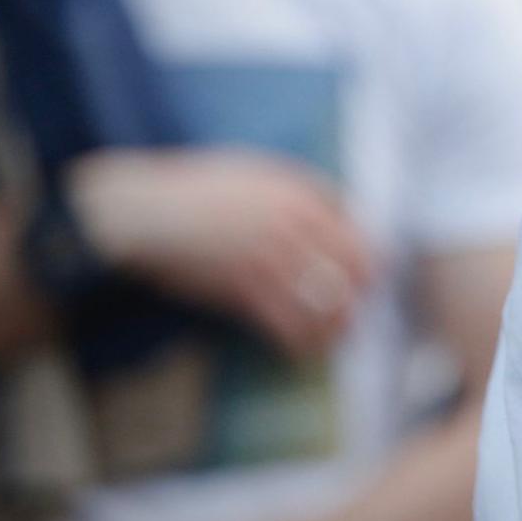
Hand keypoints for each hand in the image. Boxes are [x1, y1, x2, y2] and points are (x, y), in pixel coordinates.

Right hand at [67, 148, 372, 357]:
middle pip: (352, 267)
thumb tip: (343, 210)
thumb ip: (306, 189)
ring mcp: (267, 261)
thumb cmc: (204, 189)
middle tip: (361, 305)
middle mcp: (291, 228)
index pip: (358, 232)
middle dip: (362, 291)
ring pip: (324, 302)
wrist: (149, 213)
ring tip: (342, 334)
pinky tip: (305, 349)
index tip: (372, 272)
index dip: (371, 257)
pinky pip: (285, 324)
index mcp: (300, 196)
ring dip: (339, 323)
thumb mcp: (263, 171)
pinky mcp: (240, 291)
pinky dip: (301, 341)